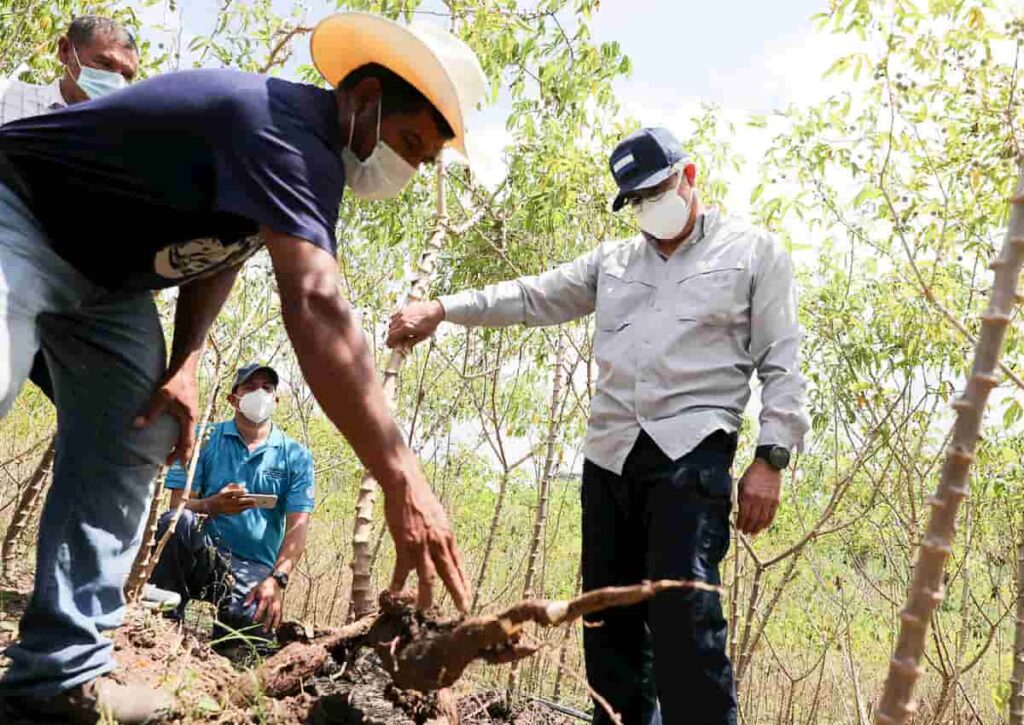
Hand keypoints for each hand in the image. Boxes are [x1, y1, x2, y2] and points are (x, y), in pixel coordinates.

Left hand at [133, 365, 198, 465]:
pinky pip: (183, 427)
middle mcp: (192, 418)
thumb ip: (150, 412)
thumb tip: (137, 425)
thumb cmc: (176, 381)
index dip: (183, 455)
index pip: (188, 442)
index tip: (178, 466)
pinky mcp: (186, 408)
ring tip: (168, 452)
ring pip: (186, 434)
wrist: (184, 367)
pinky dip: (177, 435)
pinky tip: (168, 434)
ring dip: (178, 444)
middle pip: (188, 440)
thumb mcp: (162, 397)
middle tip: (167, 463)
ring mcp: (190, 413)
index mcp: (189, 419)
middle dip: (179, 453)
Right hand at [204, 483, 256, 516]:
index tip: (246, 491)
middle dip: (245, 501)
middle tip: (254, 500)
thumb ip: (234, 485)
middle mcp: (224, 502)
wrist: (211, 506)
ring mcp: (226, 509)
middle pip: (236, 502)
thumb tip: (244, 485)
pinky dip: (243, 509)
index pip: (231, 493)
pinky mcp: (228, 513)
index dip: (239, 492)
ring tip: (254, 504)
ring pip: (237, 508)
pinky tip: (249, 507)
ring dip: (246, 506)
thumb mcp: (225, 488)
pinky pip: (237, 512)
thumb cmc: (221, 495)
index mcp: (222, 495)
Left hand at [244, 576, 282, 632]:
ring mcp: (277, 603)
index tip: (254, 622)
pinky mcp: (281, 604)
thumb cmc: (263, 586)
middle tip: (263, 631)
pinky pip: (280, 613)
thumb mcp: (255, 589)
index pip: (262, 608)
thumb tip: (244, 606)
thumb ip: (250, 598)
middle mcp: (272, 601)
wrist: (275, 581)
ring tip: (272, 630)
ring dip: (275, 623)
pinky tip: (277, 626)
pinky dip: (279, 620)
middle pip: (270, 613)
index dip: (258, 615)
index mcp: (265, 597)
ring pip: (277, 614)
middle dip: (267, 622)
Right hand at [384, 453, 469, 611]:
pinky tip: (395, 592)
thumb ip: (439, 538)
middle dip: (457, 593)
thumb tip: (437, 553)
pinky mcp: (406, 543)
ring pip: (428, 576)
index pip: (459, 564)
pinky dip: (399, 582)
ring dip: (427, 594)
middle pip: (450, 573)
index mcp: (448, 537)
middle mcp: (439, 542)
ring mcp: (423, 544)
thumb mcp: (438, 520)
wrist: (407, 485)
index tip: (468, 596)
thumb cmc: (421, 501)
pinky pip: (403, 568)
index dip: (463, 582)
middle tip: (462, 609)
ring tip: (426, 608)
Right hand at [386, 300, 444, 348]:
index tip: (391, 346)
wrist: (435, 311)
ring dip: (393, 330)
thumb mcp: (422, 337)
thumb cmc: (430, 325)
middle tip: (397, 341)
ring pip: (391, 324)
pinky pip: (394, 317)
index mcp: (406, 328)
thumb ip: (410, 343)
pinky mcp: (403, 309)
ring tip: (400, 333)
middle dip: (392, 337)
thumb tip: (403, 349)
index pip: (391, 337)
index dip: (389, 343)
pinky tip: (401, 325)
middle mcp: (401, 320)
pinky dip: (394, 322)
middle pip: (390, 331)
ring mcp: (401, 314)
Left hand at [737, 460, 781, 535]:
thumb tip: (739, 512)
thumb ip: (740, 498)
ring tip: (753, 532)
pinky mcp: (776, 500)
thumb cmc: (752, 474)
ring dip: (757, 528)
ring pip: (763, 520)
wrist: (768, 465)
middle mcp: (758, 499)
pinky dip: (767, 523)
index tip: (738, 528)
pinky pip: (771, 515)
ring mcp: (768, 501)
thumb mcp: (741, 484)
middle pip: (753, 519)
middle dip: (748, 528)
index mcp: (747, 495)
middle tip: (745, 532)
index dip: (741, 523)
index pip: (743, 514)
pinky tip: (763, 526)